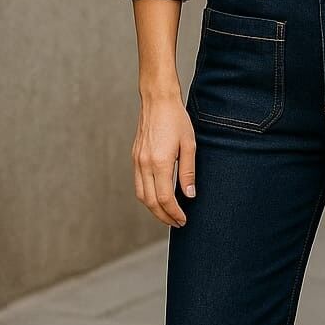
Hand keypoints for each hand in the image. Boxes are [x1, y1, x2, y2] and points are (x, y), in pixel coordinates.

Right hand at [132, 93, 196, 226]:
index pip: (164, 198)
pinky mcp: (135, 157)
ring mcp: (137, 161)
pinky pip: (138, 184)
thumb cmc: (176, 120)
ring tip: (168, 214)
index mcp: (160, 162)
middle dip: (163, 216)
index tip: (183, 220)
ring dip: (153, 209)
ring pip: (141, 195)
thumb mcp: (190, 145)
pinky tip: (157, 198)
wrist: (158, 101)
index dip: (174, 213)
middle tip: (177, 223)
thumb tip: (189, 195)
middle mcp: (145, 164)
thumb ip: (188, 172)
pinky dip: (147, 196)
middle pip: (150, 201)